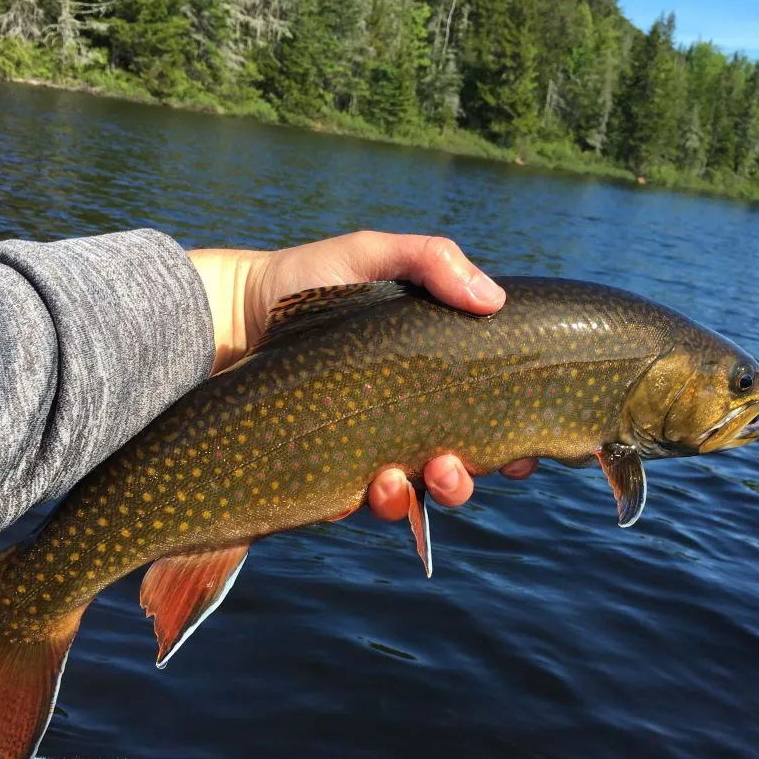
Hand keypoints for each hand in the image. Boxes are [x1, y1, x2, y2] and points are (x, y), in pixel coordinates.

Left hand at [187, 232, 537, 520]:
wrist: (232, 312)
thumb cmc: (310, 279)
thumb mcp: (373, 254)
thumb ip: (433, 260)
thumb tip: (493, 298)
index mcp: (431, 377)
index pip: (489, 421)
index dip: (517, 445)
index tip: (526, 451)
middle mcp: (405, 421)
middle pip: (460, 469)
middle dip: (470, 479)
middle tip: (457, 463)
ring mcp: (366, 451)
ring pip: (414, 494)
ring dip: (424, 494)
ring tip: (407, 475)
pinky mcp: (324, 473)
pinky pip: (357, 503)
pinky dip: (372, 501)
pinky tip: (369, 484)